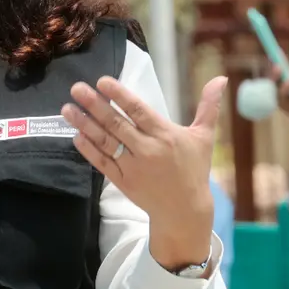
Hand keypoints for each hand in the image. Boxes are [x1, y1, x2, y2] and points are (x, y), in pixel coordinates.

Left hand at [61, 76, 226, 269]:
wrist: (185, 210)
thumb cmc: (193, 169)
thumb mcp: (203, 137)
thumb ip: (209, 107)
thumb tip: (221, 78)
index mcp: (166, 135)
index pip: (138, 111)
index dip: (120, 95)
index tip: (102, 81)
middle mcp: (148, 150)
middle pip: (117, 124)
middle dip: (95, 105)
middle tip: (76, 88)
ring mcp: (133, 167)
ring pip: (105, 142)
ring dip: (84, 124)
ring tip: (67, 108)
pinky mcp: (123, 182)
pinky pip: (102, 163)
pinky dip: (88, 150)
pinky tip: (75, 135)